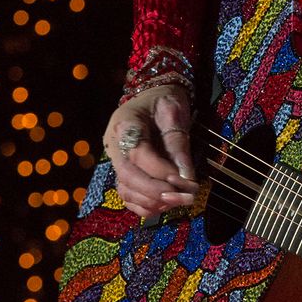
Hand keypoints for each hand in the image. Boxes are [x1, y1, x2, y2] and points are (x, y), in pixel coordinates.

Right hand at [102, 85, 198, 218]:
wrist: (152, 95)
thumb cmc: (165, 100)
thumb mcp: (174, 113)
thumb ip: (178, 143)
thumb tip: (187, 176)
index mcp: (125, 124)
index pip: (138, 154)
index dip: (160, 170)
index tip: (184, 180)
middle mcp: (114, 145)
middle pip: (127, 176)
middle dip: (157, 192)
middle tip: (186, 197)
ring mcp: (116, 160)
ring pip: (126, 190)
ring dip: (154, 201)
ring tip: (181, 200)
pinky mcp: (122, 172)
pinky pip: (128, 196)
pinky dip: (146, 205)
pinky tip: (167, 204)